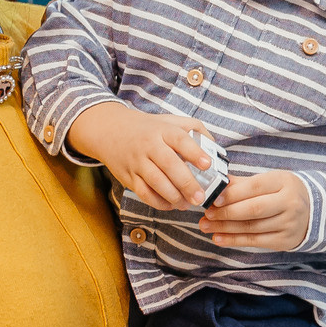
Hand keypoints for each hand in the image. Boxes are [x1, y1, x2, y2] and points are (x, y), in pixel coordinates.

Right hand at [69, 102, 211, 209]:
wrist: (109, 131)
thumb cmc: (147, 128)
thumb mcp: (169, 120)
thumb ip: (195, 129)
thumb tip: (216, 147)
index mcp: (162, 130)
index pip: (180, 139)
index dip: (194, 152)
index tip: (207, 164)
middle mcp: (149, 145)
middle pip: (169, 164)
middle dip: (186, 183)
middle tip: (200, 197)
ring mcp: (137, 162)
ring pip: (156, 182)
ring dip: (173, 196)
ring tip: (187, 204)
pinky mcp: (128, 176)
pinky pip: (143, 193)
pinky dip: (158, 202)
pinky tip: (170, 205)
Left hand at [203, 171, 309, 252]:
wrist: (311, 211)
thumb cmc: (283, 192)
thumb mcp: (269, 181)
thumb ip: (242, 183)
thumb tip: (215, 184)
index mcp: (284, 181)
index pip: (255, 187)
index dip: (232, 194)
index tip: (214, 199)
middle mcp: (290, 202)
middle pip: (253, 209)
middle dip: (226, 213)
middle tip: (206, 214)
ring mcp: (289, 223)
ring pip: (252, 227)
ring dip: (225, 228)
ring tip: (206, 226)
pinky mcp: (285, 241)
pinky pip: (255, 241)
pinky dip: (234, 240)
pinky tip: (218, 238)